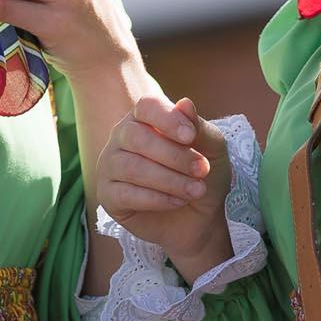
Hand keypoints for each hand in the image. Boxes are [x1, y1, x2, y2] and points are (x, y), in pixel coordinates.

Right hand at [96, 94, 237, 278]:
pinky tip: (177, 202)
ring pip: (132, 167)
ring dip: (169, 180)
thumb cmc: (203, 175)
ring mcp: (110, 166)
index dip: (167, 119)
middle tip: (202, 170)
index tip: (190, 137)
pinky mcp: (108, 195)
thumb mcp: (212, 149)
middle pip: (136, 137)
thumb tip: (185, 103)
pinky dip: (157, 199)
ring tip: (196, 190)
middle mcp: (122, 137)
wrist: (200, 217)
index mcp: (144, 118)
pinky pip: (125, 194)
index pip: (146, 106)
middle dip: (174, 155)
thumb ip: (200, 128)